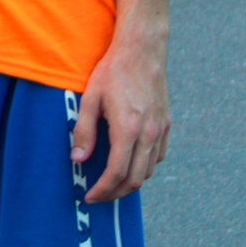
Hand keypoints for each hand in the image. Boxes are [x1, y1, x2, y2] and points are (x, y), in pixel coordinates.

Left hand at [74, 27, 169, 200]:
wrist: (142, 51)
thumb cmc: (112, 72)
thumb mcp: (90, 98)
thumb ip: (84, 131)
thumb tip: (78, 159)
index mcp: (128, 129)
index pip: (116, 173)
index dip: (102, 190)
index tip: (89, 196)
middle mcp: (149, 134)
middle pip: (135, 179)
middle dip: (116, 193)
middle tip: (98, 194)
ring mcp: (161, 130)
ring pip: (149, 170)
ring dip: (131, 181)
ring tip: (111, 181)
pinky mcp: (167, 124)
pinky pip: (158, 156)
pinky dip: (144, 167)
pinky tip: (130, 162)